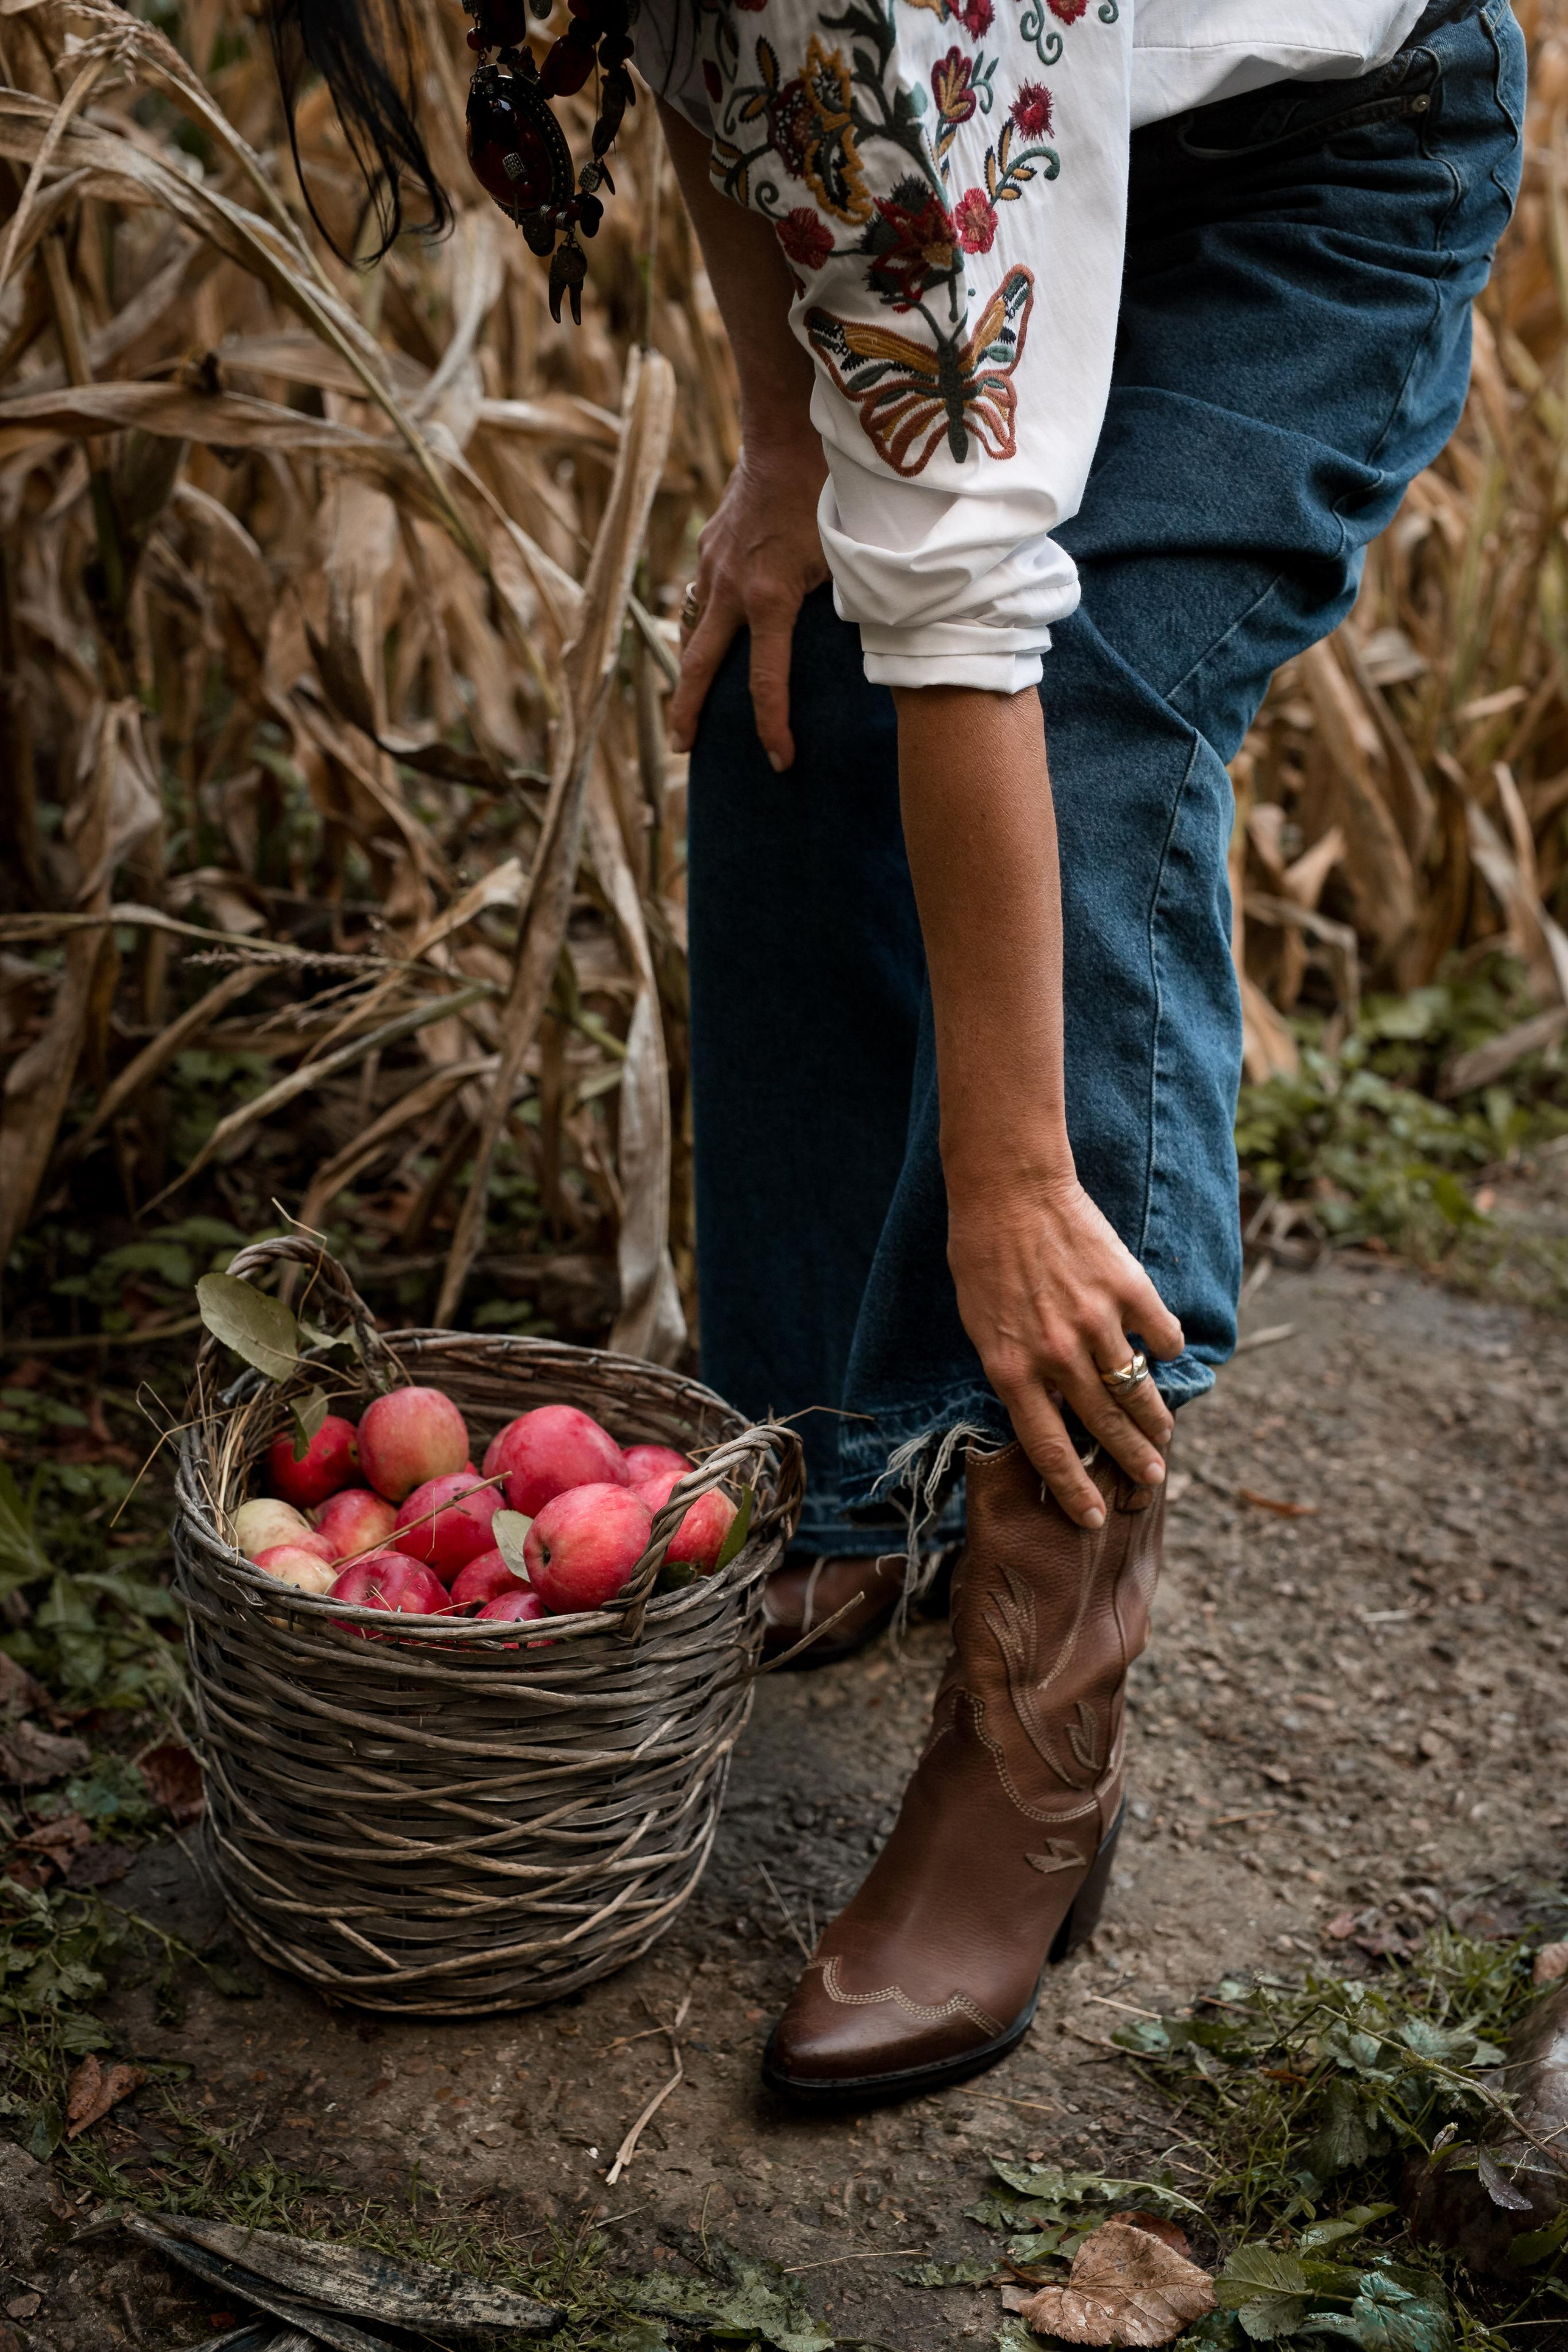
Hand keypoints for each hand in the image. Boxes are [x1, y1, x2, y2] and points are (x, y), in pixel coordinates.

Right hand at [667, 430, 828, 771]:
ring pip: (693, 628)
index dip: (772, 729)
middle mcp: (730, 588)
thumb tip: (880, 645)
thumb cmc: (831, 492)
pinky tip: (715, 628)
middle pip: (698, 666)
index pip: (765, 683)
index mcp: (768, 600)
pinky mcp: (711, 542)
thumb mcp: (852, 558)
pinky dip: (706, 618)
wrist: (789, 430)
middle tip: (684, 748)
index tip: (779, 763)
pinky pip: (703, 593)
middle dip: (688, 711)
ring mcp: (713, 563)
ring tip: (691, 700)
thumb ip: (855, 605)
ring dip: (693, 667)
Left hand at [946, 1167, 1183, 1528]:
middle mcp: (1056, 1354)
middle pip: (1104, 1427)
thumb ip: (1017, 1370)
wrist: (1009, 1190)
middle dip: (1131, 1462)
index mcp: (1012, 1370)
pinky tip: (1164, 1355)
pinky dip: (1165, 1350)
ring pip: (1138, 1391)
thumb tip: (1052, 1408)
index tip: (1092, 1518)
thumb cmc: (982, 1257)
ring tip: (1165, 1436)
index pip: (1049, 1448)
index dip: (1074, 1489)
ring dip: (1155, 1421)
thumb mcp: (983, 1326)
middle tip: (1151, 1479)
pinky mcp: (1128, 1289)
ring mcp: (1096, 1322)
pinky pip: (1161, 1336)